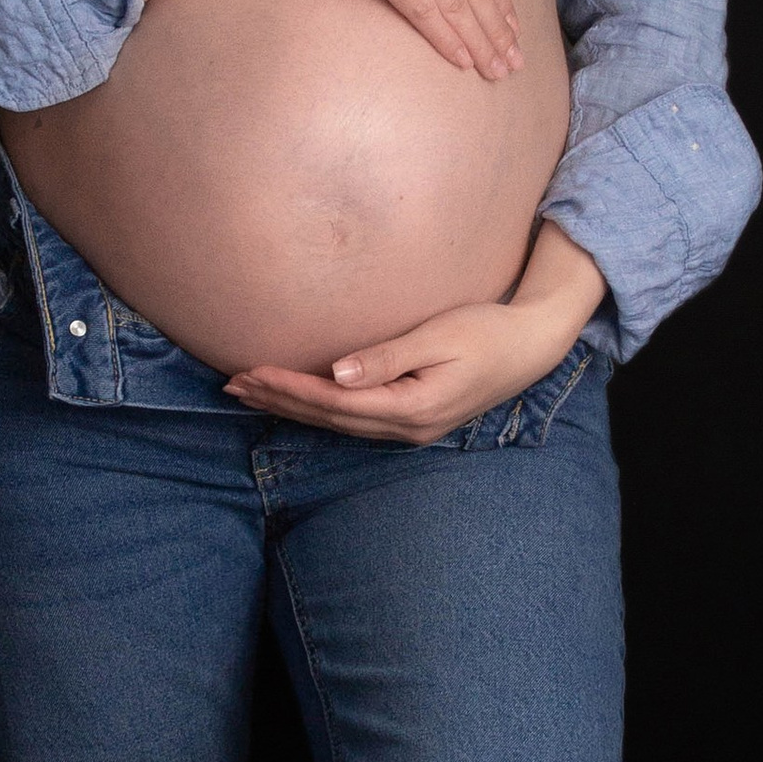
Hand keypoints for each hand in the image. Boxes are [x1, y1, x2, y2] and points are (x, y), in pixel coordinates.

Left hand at [224, 226, 607, 443]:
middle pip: (329, 418)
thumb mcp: (439, 337)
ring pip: (337, 423)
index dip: (290, 388)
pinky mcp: (412, 420)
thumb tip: (339, 374)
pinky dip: (318, 410)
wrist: (530, 348)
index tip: (251, 372)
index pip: (336, 401)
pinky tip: (298, 401)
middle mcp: (406, 427)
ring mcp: (409, 429)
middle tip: (232, 383)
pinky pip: (353, 420)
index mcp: (412, 408)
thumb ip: (388, 358)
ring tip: (251, 392)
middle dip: (279, 400)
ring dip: (293, 408)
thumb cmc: (487, 332)